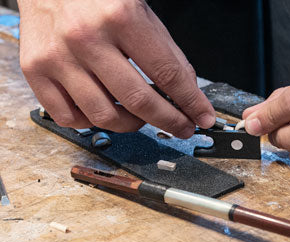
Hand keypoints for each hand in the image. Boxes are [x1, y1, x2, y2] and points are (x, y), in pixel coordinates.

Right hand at [18, 0, 214, 137]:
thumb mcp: (141, 13)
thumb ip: (166, 53)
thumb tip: (188, 94)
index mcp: (119, 17)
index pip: (166, 73)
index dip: (190, 102)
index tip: (202, 117)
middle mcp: (86, 38)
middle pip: (137, 101)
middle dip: (169, 121)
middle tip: (182, 127)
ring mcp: (58, 57)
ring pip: (103, 116)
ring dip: (132, 124)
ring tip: (141, 116)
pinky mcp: (35, 71)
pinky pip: (69, 117)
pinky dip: (93, 122)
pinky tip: (105, 110)